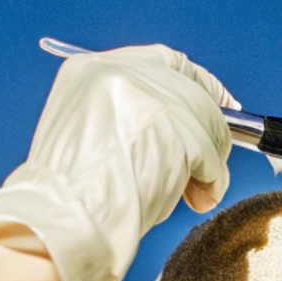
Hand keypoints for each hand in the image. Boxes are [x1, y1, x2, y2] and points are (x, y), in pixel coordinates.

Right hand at [0, 44, 236, 280]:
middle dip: (208, 132)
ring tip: (194, 194)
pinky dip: (211, 180)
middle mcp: (120, 72)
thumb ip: (131, 121)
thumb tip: (185, 136)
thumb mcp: (88, 137)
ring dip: (209, 165)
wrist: (60, 219)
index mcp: (92, 70)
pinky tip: (195, 199)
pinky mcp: (172, 126)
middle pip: (192, 90)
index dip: (199, 84)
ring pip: (207, 122)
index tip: (221, 105)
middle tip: (208, 169)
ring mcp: (148, 96)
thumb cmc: (69, 198)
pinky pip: (211, 153)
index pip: (164, 62)